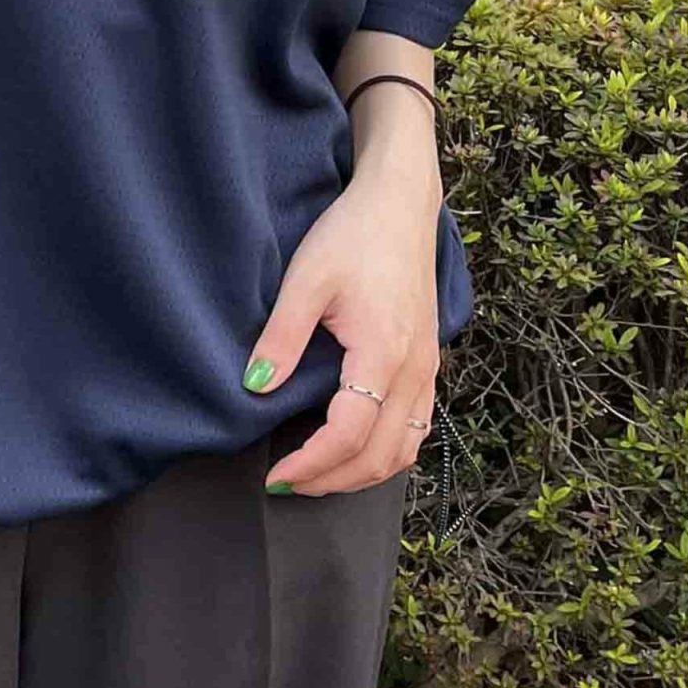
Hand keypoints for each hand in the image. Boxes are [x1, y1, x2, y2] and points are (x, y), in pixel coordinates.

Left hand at [244, 148, 442, 494]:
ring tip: (318, 474)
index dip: (311, 463)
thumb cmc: (352, 235)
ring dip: (363, 473)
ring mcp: (429, 369)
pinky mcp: (430, 362)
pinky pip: (417, 427)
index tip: (276, 474)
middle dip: (333, 480)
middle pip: (382, 455)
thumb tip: (256, 387)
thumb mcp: (306, 279)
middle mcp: (415, 370)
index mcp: (384, 352)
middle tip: (288, 482)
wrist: (400, 204)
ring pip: (406, 449)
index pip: (349, 435)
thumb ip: (281, 336)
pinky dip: (387, 451)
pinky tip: (356, 446)